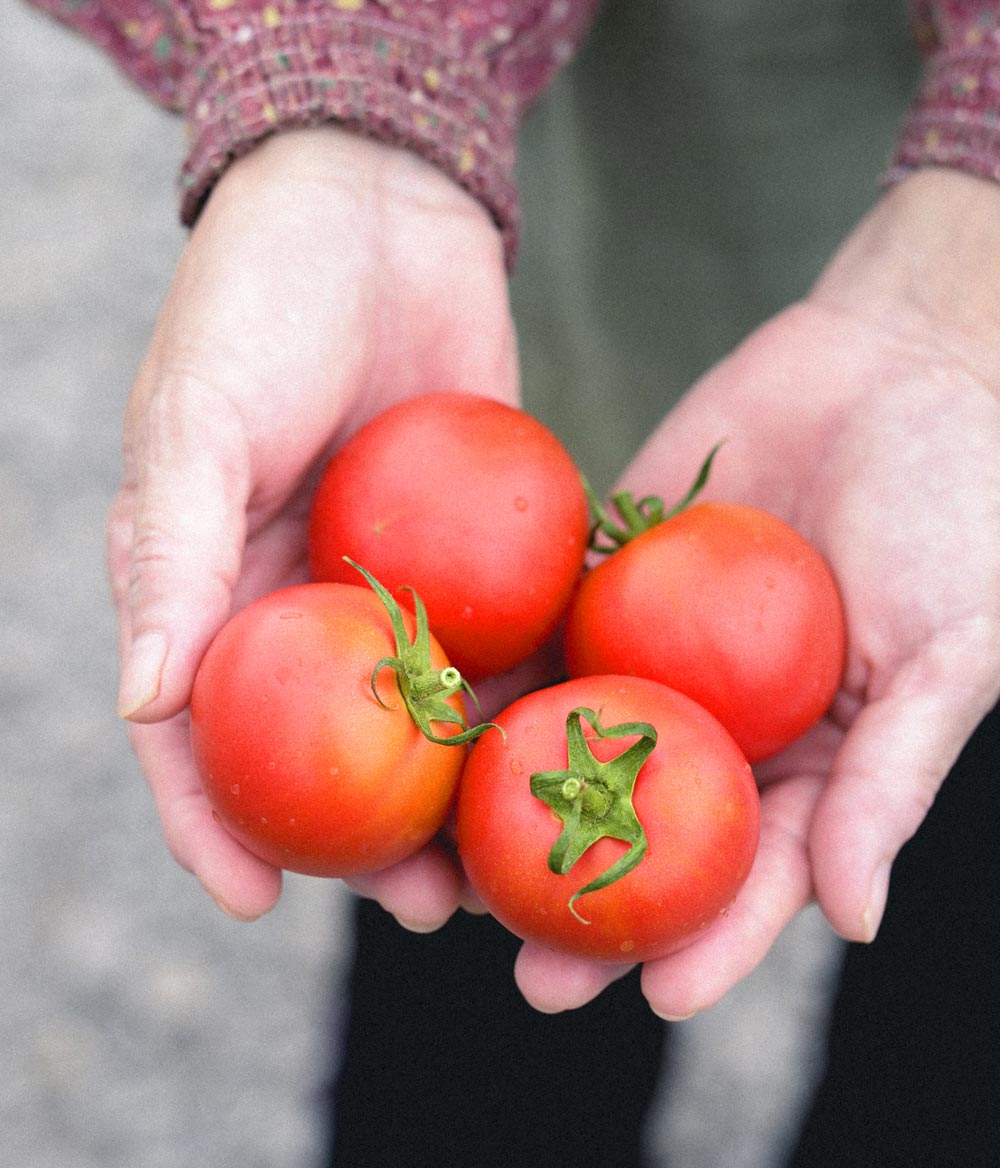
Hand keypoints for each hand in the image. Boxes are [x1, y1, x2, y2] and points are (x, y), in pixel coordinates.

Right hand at [107, 127, 518, 920]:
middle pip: (329, 752)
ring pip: (424, 719)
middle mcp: (305, 602)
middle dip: (366, 839)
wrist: (378, 206)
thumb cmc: (261, 302)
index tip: (257, 900)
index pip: (200, 730)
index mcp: (215, 585)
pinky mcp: (480, 551)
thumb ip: (173, 559)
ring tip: (506, 862)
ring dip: (458, 795)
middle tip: (423, 904)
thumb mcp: (196, 420)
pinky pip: (501, 640)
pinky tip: (564, 746)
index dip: (216, 821)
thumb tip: (143, 708)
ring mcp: (397, 584)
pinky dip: (524, 700)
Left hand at [512, 168, 999, 1015]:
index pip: (755, 874)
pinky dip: (504, 669)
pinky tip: (445, 711)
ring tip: (451, 867)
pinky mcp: (612, 570)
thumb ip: (895, 779)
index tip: (649, 997)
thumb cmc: (963, 512)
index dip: (707, 941)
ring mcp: (657, 647)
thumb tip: (852, 922)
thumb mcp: (953, 651)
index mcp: (808, 760)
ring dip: (517, 801)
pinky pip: (550, 626)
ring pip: (579, 740)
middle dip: (590, 900)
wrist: (906, 366)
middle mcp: (722, 719)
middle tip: (523, 972)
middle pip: (647, 831)